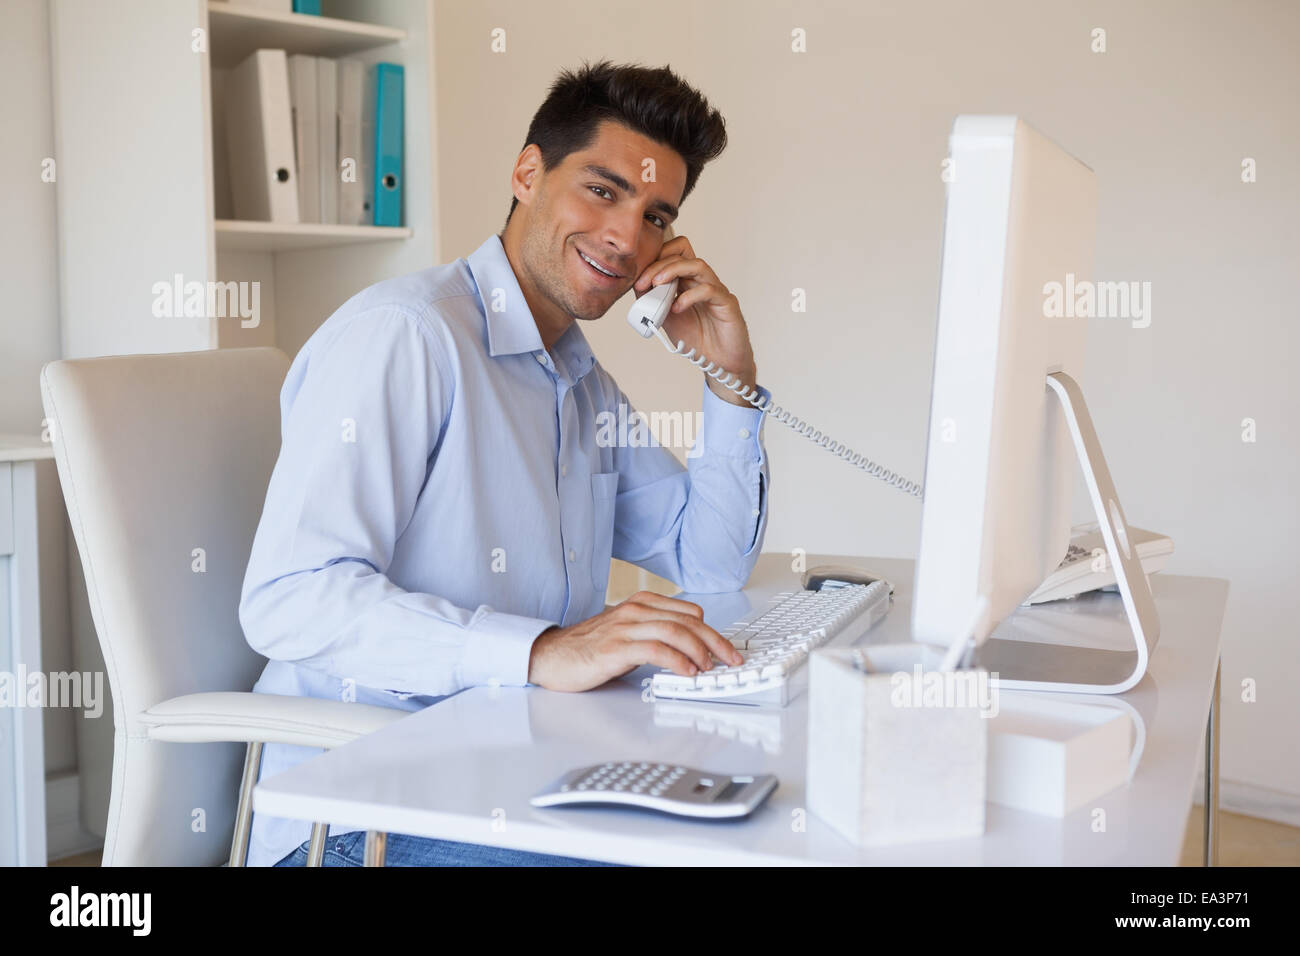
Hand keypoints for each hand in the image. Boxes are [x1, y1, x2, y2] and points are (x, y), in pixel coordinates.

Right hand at [526, 590, 743, 691]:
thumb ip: (656, 634)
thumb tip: (692, 649)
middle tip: (731, 660)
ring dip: (700, 651)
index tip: (726, 651)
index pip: (690, 613)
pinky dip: (677, 661)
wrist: (552, 656)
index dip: (713, 632)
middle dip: (716, 642)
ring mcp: (625, 628)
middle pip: (689, 622)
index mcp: (642, 604)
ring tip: (710, 668)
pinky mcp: (616, 648)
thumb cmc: (589, 648)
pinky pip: (656, 650)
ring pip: (676, 632)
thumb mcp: (628, 633)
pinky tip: (687, 672)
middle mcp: (636, 611)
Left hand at [632, 235, 757, 405]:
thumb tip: (637, 287)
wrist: (718, 363)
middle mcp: (703, 280)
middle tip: (643, 283)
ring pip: (697, 265)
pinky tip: (677, 308)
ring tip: (657, 285)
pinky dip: (689, 296)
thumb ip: (654, 302)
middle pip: (683, 253)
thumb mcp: (666, 318)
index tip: (638, 281)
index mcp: (688, 280)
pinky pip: (709, 290)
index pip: (675, 251)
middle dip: (658, 265)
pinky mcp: (727, 303)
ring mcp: (716, 289)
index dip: (655, 259)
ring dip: (672, 271)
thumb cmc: (697, 338)